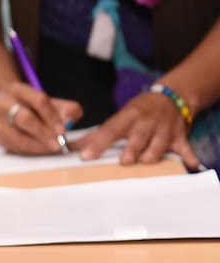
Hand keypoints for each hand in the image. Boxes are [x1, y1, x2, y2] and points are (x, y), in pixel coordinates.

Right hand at [0, 82, 80, 154]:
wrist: (9, 108)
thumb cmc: (35, 108)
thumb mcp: (52, 103)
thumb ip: (67, 109)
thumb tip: (69, 119)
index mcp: (19, 90)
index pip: (38, 100)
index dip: (52, 116)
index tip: (63, 131)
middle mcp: (3, 103)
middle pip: (23, 118)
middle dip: (43, 133)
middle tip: (58, 145)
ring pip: (17, 137)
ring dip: (38, 146)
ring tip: (52, 149)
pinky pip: (14, 148)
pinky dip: (31, 151)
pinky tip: (41, 150)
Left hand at [75, 90, 199, 168]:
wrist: (170, 98)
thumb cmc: (139, 111)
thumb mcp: (120, 117)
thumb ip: (99, 133)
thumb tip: (73, 146)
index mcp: (128, 116)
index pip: (110, 130)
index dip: (98, 143)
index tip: (85, 156)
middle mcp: (146, 122)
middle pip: (137, 137)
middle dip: (131, 149)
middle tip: (123, 161)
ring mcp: (164, 129)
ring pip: (159, 144)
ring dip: (152, 154)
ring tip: (145, 162)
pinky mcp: (180, 137)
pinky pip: (185, 148)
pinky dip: (188, 157)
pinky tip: (189, 164)